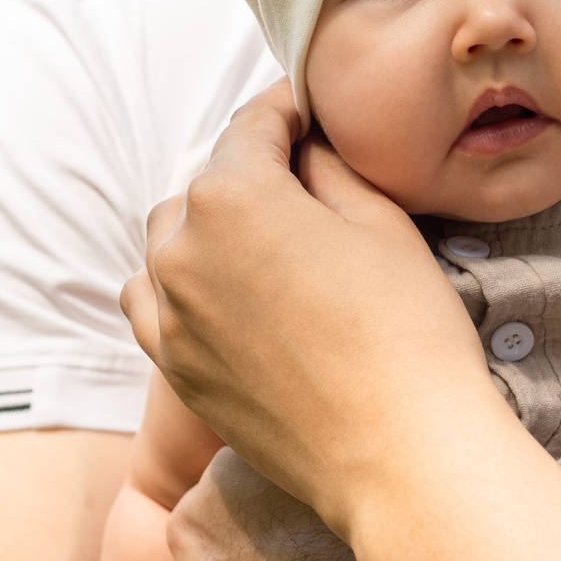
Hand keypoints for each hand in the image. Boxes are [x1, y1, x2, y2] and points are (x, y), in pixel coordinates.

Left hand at [122, 84, 516, 534]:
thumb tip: (304, 149)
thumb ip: (328, 168)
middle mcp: (182, 248)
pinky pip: (153, 305)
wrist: (399, 453)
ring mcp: (168, 314)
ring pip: (170, 241)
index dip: (290, 108)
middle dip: (253, 172)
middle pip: (209, 183)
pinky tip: (223, 293)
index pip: (254, 125)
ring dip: (209, 228)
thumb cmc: (407, 331)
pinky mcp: (174, 369)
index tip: (311, 106)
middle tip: (306, 178)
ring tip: (264, 241)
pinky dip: (180, 286)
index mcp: (232, 196)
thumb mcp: (381, 221)